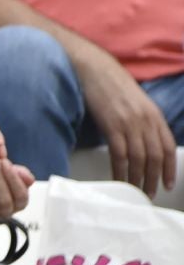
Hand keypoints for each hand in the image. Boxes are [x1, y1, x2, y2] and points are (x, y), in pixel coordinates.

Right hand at [74, 48, 177, 195]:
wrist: (94, 70)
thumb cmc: (111, 87)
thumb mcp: (135, 103)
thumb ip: (142, 121)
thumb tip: (142, 142)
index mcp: (154, 115)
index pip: (167, 146)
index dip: (168, 168)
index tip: (167, 184)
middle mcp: (146, 120)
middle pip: (154, 156)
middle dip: (153, 178)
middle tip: (149, 194)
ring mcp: (130, 123)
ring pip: (139, 159)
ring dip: (138, 178)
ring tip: (134, 192)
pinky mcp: (112, 126)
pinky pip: (120, 155)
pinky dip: (120, 170)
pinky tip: (119, 180)